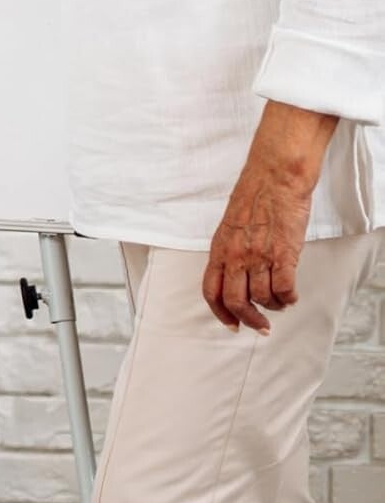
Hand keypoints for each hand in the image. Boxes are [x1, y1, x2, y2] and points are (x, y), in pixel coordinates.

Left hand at [202, 102, 337, 332]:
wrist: (274, 177)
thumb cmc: (254, 196)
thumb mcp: (230, 225)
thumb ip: (230, 250)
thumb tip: (234, 276)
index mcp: (220, 247)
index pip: (211, 290)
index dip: (220, 312)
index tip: (232, 324)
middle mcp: (236, 255)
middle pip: (236, 301)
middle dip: (249, 319)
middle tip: (261, 325)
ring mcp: (259, 255)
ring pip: (263, 298)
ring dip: (274, 306)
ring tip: (279, 300)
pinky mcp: (284, 254)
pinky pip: (285, 289)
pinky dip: (289, 298)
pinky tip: (291, 294)